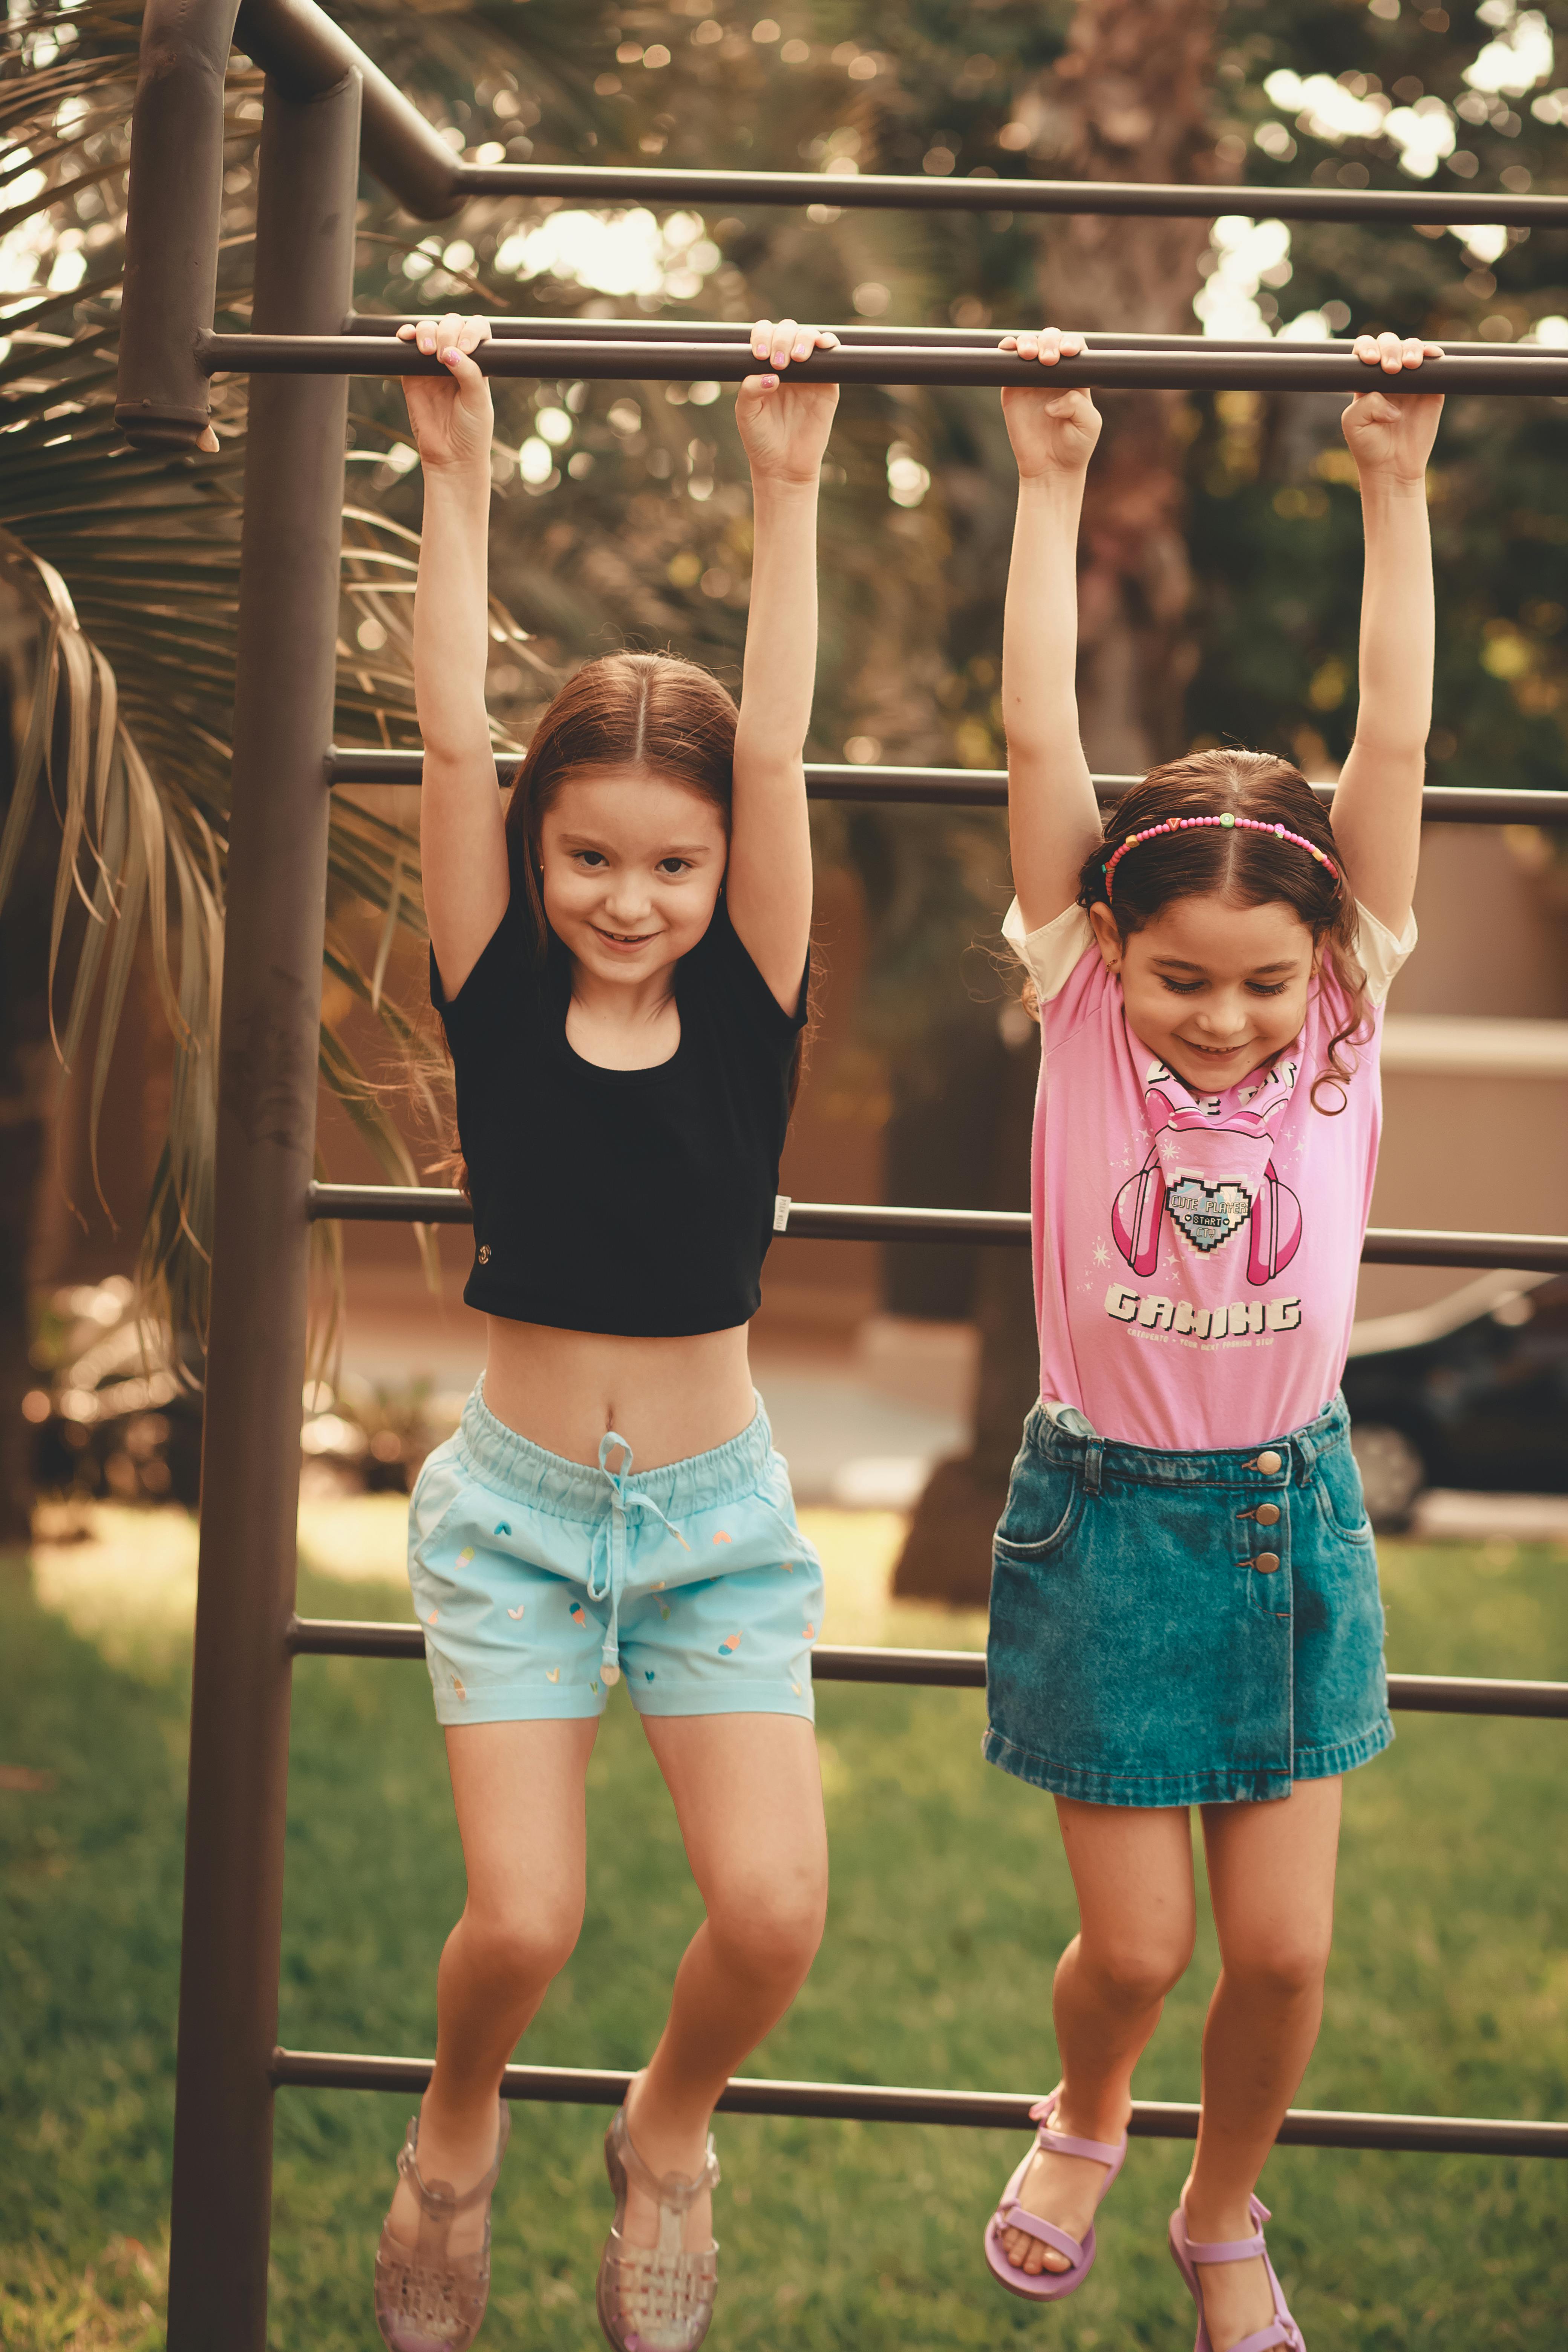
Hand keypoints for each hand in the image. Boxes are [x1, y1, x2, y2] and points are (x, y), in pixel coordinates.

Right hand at [395, 312, 493, 472]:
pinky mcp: (411, 373)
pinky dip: (406, 336)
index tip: (466, 348)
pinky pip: (406, 347)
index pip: (475, 329)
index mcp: (477, 362)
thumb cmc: (472, 431)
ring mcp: (432, 365)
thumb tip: (449, 350)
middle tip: (444, 356)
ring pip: (428, 330)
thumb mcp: (478, 401)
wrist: (451, 456)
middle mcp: (455, 359)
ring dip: (427, 332)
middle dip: (447, 331)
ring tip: (428, 353)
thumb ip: (469, 373)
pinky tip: (407, 337)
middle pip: (450, 324)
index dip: (470, 330)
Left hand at [736, 319, 839, 483]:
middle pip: (787, 330)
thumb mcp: (746, 414)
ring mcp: (808, 372)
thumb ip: (750, 390)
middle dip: (782, 339)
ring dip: (804, 339)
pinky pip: (831, 355)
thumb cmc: (761, 439)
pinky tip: (823, 346)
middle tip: (778, 362)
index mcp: (764, 366)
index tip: (760, 356)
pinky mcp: (827, 383)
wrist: (783, 466)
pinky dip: (829, 343)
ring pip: (809, 337)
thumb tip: (770, 374)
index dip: (763, 336)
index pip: (765, 335)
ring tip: (797, 359)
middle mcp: (787, 364)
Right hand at [999, 329, 1101, 479]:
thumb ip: (1078, 405)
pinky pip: (1007, 364)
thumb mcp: (1088, 425)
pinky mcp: (1012, 390)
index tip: (1068, 353)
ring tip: (1029, 355)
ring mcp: (1030, 380)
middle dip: (1049, 341)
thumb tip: (1053, 402)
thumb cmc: (1075, 447)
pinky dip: (1006, 351)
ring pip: (1028, 346)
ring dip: (1028, 342)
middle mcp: (1053, 374)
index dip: (1071, 343)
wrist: (1050, 469)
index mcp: (1075, 377)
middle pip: (1050, 340)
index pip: (1074, 347)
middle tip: (1048, 359)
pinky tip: (1008, 348)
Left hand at [1342, 332, 1443, 482]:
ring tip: (1409, 366)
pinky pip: (1435, 364)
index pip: (1366, 349)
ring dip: (1411, 349)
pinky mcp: (1432, 388)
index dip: (1368, 347)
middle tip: (1391, 369)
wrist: (1393, 467)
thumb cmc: (1369, 446)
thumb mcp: (1354, 424)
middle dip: (1390, 348)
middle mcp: (1389, 375)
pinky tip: (1431, 356)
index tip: (1370, 361)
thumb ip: (1364, 404)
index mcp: (1367, 379)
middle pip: (1390, 343)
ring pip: (1412, 348)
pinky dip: (1434, 354)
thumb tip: (1391, 399)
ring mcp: (1412, 379)